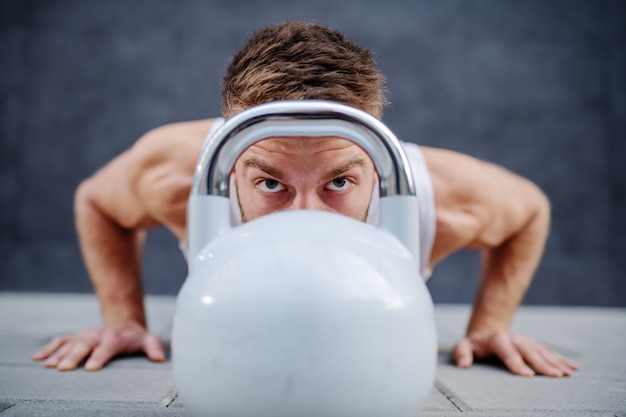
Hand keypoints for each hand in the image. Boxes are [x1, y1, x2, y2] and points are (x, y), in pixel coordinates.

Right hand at [32, 324, 164, 370]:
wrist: (123, 324)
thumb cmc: (135, 338)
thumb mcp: (147, 340)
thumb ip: (153, 347)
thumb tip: (160, 358)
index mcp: (115, 337)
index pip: (107, 346)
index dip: (100, 356)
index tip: (92, 368)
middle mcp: (97, 335)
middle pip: (84, 345)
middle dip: (74, 357)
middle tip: (63, 369)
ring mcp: (84, 335)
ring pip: (70, 343)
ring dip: (58, 354)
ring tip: (48, 366)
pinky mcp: (75, 337)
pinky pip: (60, 341)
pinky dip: (48, 348)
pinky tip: (37, 358)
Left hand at [453, 331, 578, 376]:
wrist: (487, 330)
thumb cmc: (474, 344)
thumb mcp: (464, 345)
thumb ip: (462, 353)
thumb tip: (463, 365)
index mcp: (497, 339)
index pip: (507, 351)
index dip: (517, 362)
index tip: (527, 375)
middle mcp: (514, 339)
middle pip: (529, 351)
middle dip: (543, 364)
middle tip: (556, 376)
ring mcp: (526, 341)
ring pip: (542, 352)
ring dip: (556, 362)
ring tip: (568, 374)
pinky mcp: (534, 345)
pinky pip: (549, 352)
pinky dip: (562, 359)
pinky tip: (574, 367)